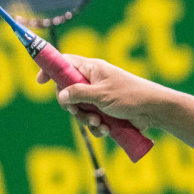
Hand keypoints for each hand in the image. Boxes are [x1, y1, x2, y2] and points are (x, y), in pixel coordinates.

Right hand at [43, 56, 164, 133]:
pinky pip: (92, 121)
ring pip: (79, 110)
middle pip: (68, 93)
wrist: (154, 111)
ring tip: (101, 123)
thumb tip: (60, 95)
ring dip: (87, 120)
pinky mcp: (105, 112)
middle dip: (74, 106)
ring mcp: (98, 97)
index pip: (64, 63)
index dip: (51, 70)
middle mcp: (93, 81)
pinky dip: (97, 127)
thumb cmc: (130, 96)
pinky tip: (107, 130)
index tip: (40, 82)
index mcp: (92, 69)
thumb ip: (79, 94)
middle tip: (80, 111)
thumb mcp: (101, 94)